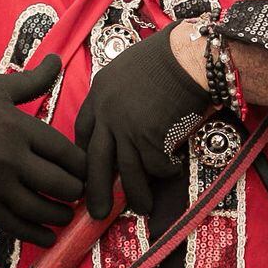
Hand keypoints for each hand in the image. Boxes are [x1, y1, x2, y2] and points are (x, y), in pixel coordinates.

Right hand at [0, 55, 83, 246]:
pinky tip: (49, 237)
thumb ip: (34, 80)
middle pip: (60, 184)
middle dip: (77, 191)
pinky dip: (36, 235)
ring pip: (40, 209)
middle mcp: (11, 158)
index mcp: (20, 128)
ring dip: (61, 215)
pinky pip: (15, 225)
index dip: (84, 165)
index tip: (91, 169)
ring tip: (68, 213)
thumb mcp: (0, 87)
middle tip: (82, 191)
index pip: (66, 153)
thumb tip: (58, 59)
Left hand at [74, 24, 211, 218]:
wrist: (185, 55)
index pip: (82, 132)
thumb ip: (118, 96)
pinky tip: (174, 169)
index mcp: (99, 93)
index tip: (91, 169)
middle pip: (95, 161)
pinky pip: (156, 165)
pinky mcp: (149, 137)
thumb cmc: (165, 57)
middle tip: (97, 212)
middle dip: (96, 190)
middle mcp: (107, 113)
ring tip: (142, 207)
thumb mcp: (127, 70)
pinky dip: (166, 171)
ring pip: (126, 172)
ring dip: (136, 194)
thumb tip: (123, 121)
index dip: (86, 154)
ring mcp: (127, 128)